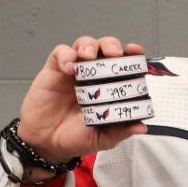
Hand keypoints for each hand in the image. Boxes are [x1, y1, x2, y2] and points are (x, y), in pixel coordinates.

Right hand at [16, 36, 146, 165]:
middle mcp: (95, 74)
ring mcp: (75, 70)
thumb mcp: (102, 138)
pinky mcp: (55, 69)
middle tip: (114, 54)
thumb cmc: (76, 136)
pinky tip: (68, 68)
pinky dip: (66, 56)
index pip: (124, 64)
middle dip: (112, 45)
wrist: (46, 142)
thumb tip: (141, 128)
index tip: (136, 52)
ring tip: (88, 56)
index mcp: (111, 86)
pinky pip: (60, 53)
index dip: (132, 54)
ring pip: (85, 44)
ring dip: (89, 45)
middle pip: (107, 47)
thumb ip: (120, 131)